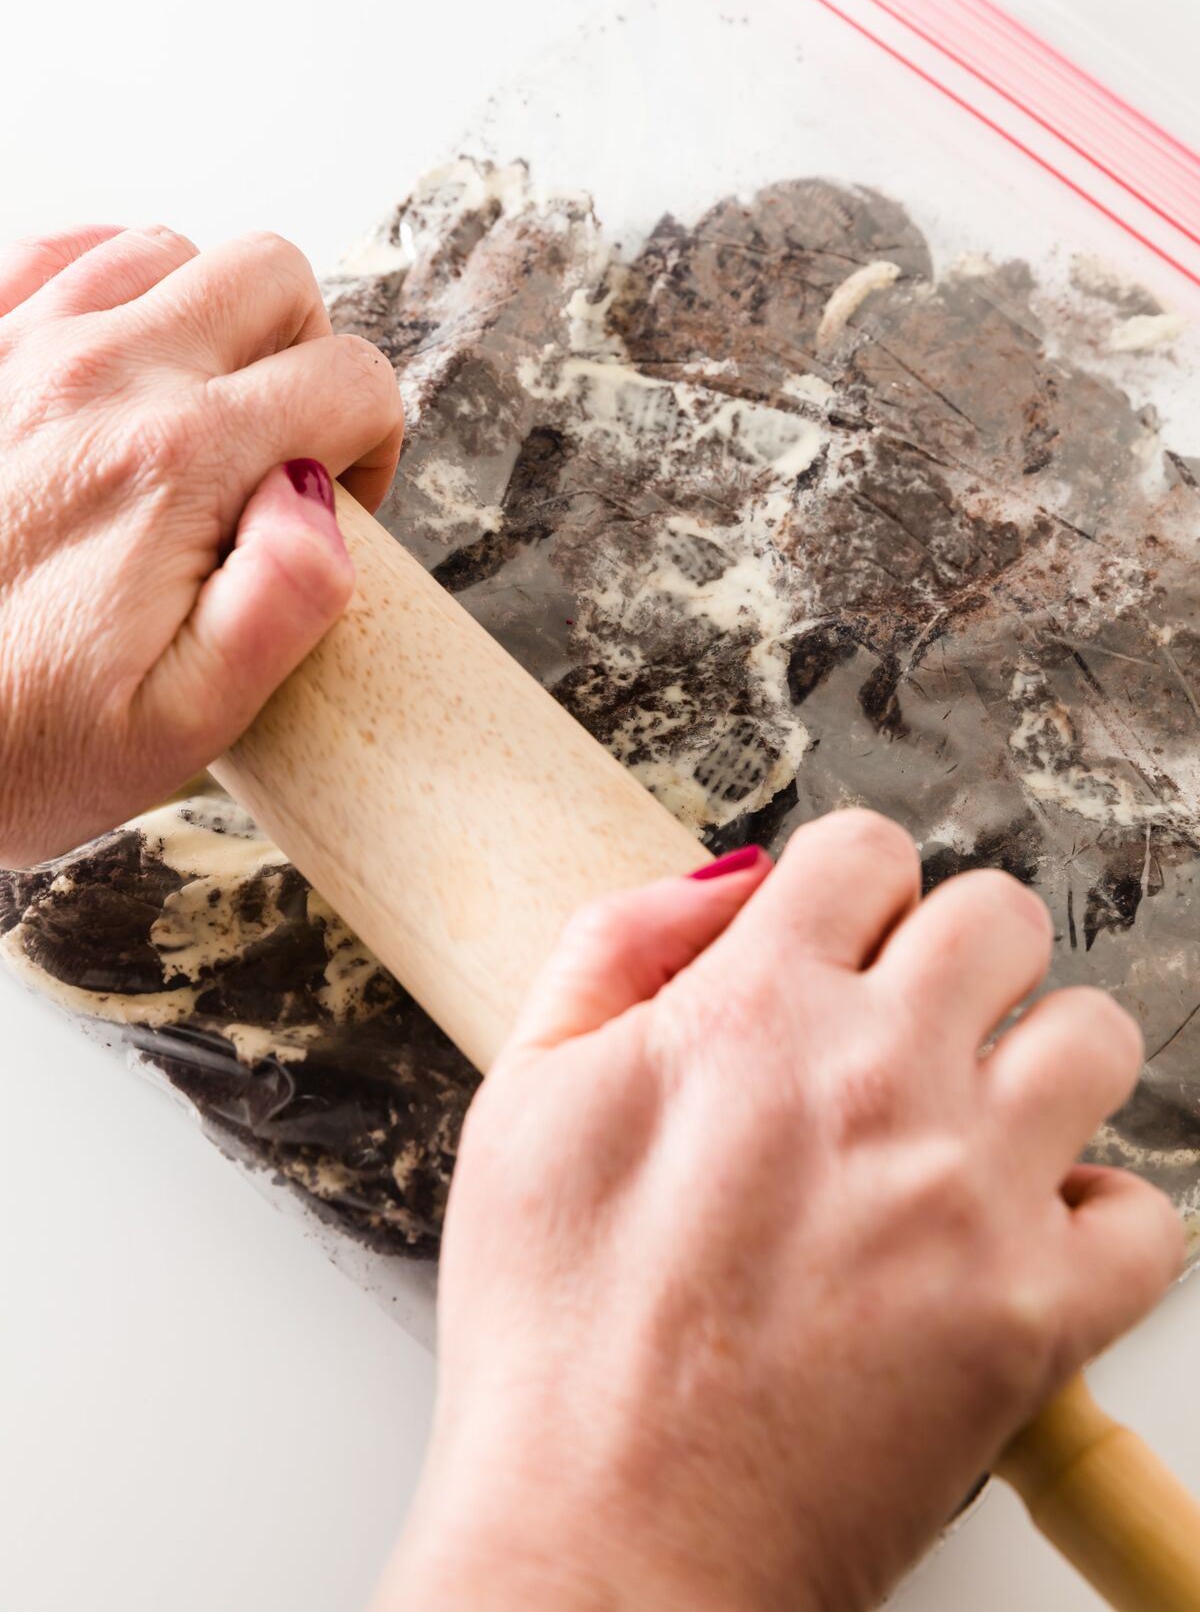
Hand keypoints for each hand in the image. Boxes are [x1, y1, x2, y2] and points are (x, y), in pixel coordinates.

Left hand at [0, 223, 401, 863]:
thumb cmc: (18, 744)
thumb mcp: (181, 721)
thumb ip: (280, 604)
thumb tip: (321, 501)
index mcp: (175, 462)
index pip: (348, 379)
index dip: (369, 445)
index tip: (335, 504)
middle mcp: (97, 377)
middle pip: (271, 278)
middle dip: (307, 356)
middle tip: (280, 450)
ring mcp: (20, 350)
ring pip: (167, 254)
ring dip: (208, 320)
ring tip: (196, 416)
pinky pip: (59, 252)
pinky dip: (108, 286)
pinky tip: (115, 367)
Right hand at [385, 814, 1183, 1611]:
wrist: (604, 1546)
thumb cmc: (549, 1338)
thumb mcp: (521, 1097)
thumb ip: (612, 946)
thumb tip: (726, 877)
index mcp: (749, 1011)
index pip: (864, 850)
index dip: (852, 889)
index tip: (844, 942)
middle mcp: (873, 1076)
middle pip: (1000, 916)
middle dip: (957, 954)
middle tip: (913, 1028)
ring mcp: (966, 1191)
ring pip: (1096, 1038)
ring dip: (1043, 1064)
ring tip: (979, 1125)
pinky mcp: (1033, 1315)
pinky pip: (1147, 1217)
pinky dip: (1095, 1221)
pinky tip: (1015, 1240)